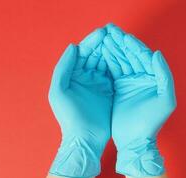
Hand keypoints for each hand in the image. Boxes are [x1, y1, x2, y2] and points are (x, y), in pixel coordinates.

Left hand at [48, 27, 112, 177]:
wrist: (85, 138)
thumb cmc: (70, 117)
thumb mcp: (59, 91)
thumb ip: (63, 68)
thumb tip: (73, 46)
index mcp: (72, 75)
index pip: (82, 53)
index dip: (92, 41)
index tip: (103, 32)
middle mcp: (85, 76)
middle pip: (95, 55)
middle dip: (104, 43)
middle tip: (116, 33)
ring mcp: (98, 83)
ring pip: (106, 62)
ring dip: (113, 52)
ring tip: (122, 41)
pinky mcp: (110, 91)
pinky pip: (115, 74)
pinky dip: (120, 65)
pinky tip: (127, 57)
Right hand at [102, 24, 176, 177]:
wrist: (134, 140)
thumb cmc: (152, 123)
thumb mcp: (165, 100)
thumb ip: (164, 76)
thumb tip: (156, 54)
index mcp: (154, 78)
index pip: (144, 57)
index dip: (134, 45)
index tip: (123, 35)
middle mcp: (143, 78)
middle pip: (132, 55)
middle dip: (121, 43)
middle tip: (110, 30)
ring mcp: (130, 82)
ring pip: (122, 60)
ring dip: (114, 49)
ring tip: (104, 37)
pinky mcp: (119, 88)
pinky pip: (114, 70)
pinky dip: (108, 60)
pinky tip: (101, 52)